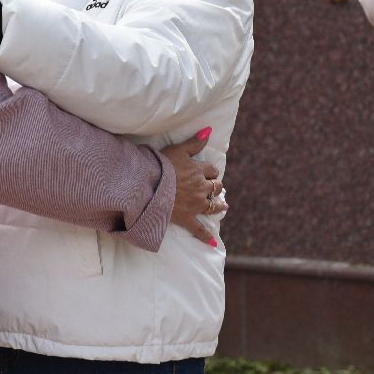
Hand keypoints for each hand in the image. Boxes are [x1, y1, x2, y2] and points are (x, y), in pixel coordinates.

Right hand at [160, 129, 220, 247]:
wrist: (149, 186)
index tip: (209, 172)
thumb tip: (209, 130)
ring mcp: (195, 204)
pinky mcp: (187, 218)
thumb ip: (194, 142)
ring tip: (223, 206)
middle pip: (215, 187)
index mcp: (198, 171)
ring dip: (219, 205)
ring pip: (213, 205)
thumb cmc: (161, 166)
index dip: (210, 171)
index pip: (211, 170)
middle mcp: (200, 188)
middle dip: (216, 186)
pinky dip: (206, 237)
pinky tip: (213, 243)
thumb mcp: (178, 149)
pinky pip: (199, 229)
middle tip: (215, 188)